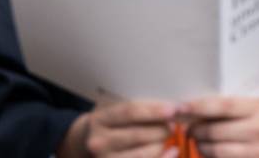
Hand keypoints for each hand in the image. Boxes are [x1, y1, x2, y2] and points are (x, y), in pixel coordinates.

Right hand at [58, 100, 177, 157]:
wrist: (84, 142)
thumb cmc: (109, 121)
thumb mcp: (114, 107)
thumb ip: (137, 105)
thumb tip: (171, 106)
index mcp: (100, 119)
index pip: (130, 112)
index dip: (154, 111)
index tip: (174, 109)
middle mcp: (99, 142)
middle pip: (138, 135)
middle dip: (162, 129)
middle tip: (174, 124)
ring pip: (142, 155)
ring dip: (161, 145)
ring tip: (169, 136)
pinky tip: (172, 152)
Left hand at [180, 97, 258, 157]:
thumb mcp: (253, 110)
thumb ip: (228, 109)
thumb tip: (191, 109)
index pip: (224, 107)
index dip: (199, 107)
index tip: (180, 107)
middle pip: (214, 132)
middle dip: (195, 130)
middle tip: (189, 128)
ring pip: (215, 151)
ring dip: (201, 146)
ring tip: (200, 140)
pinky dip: (210, 157)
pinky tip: (211, 151)